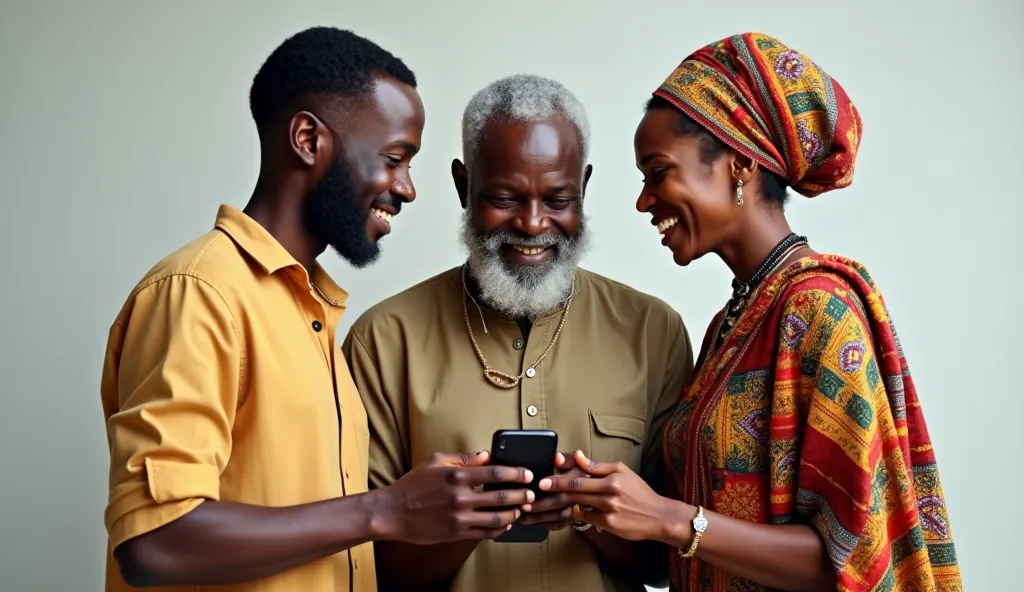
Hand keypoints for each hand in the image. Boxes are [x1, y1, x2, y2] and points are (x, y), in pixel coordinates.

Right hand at [377, 451, 533, 544]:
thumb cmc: (412, 485)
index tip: (527, 474)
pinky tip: (504, 525)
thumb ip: (463, 458)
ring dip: (513, 514)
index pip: (495, 473)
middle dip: (521, 495)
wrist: (392, 512)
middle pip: (501, 497)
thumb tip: (486, 455)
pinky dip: (498, 530)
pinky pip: (484, 533)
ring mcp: (459, 517)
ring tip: (520, 510)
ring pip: (496, 518)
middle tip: (531, 494)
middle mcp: (460, 497)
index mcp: (457, 476)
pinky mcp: (456, 533)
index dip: (516, 474)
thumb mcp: (435, 461)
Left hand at [519, 452, 583, 530]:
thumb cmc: (574, 472)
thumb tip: (558, 457)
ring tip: (521, 514)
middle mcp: (581, 497)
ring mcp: (577, 511)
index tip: (541, 484)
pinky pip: (557, 525)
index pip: (571, 483)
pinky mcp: (571, 521)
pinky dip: (542, 524)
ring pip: (557, 516)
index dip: (556, 483)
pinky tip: (528, 521)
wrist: (589, 490)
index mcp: (581, 479)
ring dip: (539, 516)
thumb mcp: (573, 462)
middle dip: (542, 504)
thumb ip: (566, 459)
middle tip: (524, 505)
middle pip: (561, 502)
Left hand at [538, 450, 670, 541]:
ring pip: (578, 504)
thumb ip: (598, 465)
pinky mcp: (609, 524)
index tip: (544, 479)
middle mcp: (610, 492)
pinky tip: (575, 512)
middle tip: (538, 490)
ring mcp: (609, 509)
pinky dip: (579, 514)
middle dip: (554, 490)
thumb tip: (578, 455)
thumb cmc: (639, 492)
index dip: (560, 477)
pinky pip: (587, 518)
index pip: (580, 475)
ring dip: (561, 504)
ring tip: (545, 505)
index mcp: (612, 476)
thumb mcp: (622, 471)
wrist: (658, 515)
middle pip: (575, 490)